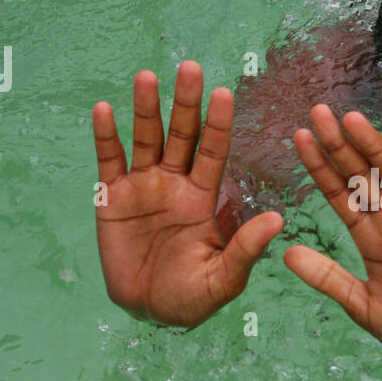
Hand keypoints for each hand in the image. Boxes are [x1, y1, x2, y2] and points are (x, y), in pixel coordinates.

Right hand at [92, 61, 282, 326]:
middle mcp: (174, 184)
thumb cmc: (191, 298)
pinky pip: (108, 161)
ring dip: (145, 108)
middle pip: (181, 135)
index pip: (213, 151)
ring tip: (146, 77)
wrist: (147, 312)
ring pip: (145, 139)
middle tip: (190, 68)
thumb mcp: (223, 279)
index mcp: (203, 197)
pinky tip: (104, 110)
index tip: (224, 93)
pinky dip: (105, 136)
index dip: (218, 123)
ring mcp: (142, 187)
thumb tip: (277, 220)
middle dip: (185, 102)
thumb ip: (246, 249)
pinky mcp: (111, 198)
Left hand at [284, 106, 381, 356]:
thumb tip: (286, 253)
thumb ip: (328, 278)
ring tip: (352, 120)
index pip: (340, 193)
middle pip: (362, 176)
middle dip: (339, 145)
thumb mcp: (362, 305)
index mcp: (371, 238)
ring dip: (375, 148)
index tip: (299, 137)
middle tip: (318, 111)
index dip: (320, 166)